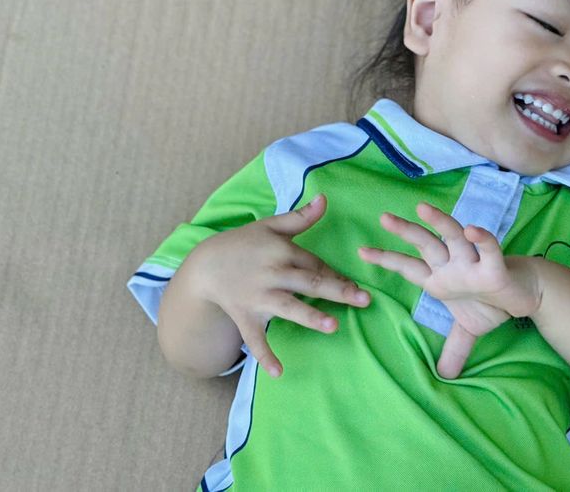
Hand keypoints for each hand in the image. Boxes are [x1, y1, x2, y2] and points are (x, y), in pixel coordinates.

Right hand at [192, 194, 369, 377]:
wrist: (205, 265)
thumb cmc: (243, 243)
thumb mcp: (270, 225)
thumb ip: (300, 217)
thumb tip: (326, 198)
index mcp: (281, 251)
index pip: (315, 263)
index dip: (337, 275)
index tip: (358, 287)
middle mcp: (272, 273)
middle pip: (309, 282)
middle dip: (337, 291)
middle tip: (364, 300)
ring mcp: (258, 297)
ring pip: (289, 308)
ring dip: (310, 317)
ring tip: (333, 326)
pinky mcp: (245, 317)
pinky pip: (255, 339)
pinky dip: (265, 355)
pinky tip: (279, 372)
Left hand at [358, 202, 540, 377]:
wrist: (525, 295)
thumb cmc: (492, 303)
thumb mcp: (467, 330)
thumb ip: (454, 349)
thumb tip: (444, 375)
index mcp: (440, 277)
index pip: (408, 267)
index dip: (387, 259)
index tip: (361, 252)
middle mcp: (452, 265)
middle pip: (425, 244)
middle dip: (405, 231)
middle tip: (383, 218)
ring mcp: (473, 263)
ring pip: (453, 237)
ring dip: (439, 223)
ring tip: (422, 209)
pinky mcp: (495, 268)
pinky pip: (489, 249)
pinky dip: (482, 239)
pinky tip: (472, 230)